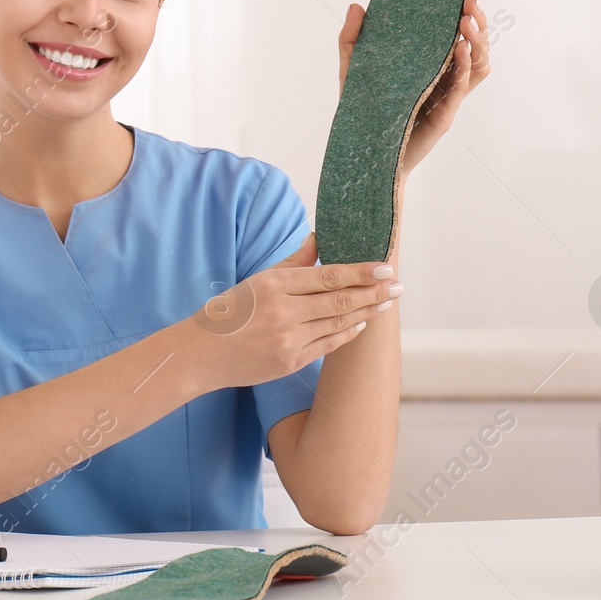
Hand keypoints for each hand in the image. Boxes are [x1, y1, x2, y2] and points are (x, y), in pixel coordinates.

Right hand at [181, 232, 399, 390]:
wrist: (201, 354)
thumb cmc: (228, 312)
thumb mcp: (256, 279)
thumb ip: (292, 261)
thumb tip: (319, 238)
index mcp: (273, 285)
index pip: (327, 276)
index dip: (360, 272)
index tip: (385, 266)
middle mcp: (283, 312)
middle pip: (340, 300)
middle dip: (374, 291)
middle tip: (399, 284)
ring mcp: (288, 340)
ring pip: (339, 323)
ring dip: (367, 311)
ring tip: (388, 301)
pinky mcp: (290, 362)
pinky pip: (328, 345)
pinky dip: (348, 333)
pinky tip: (362, 323)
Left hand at [337, 0, 490, 177]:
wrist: (362, 152)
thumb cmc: (360, 111)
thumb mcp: (352, 69)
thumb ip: (352, 39)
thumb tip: (357, 5)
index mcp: (427, 63)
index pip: (455, 33)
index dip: (465, 13)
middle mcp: (442, 78)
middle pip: (474, 45)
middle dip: (478, 21)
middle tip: (470, 1)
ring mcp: (446, 96)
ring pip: (478, 64)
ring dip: (477, 40)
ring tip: (466, 21)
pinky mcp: (444, 114)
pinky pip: (461, 87)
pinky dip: (463, 65)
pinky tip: (457, 48)